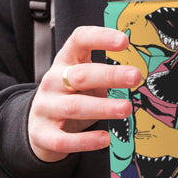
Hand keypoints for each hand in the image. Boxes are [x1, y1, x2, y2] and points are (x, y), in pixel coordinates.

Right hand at [28, 26, 141, 161]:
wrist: (39, 125)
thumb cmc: (71, 97)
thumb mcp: (84, 79)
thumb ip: (106, 75)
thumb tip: (138, 76)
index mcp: (65, 61)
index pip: (79, 40)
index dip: (100, 37)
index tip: (124, 41)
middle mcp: (53, 81)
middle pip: (80, 75)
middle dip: (109, 75)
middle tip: (135, 77)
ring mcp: (45, 107)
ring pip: (74, 106)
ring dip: (102, 107)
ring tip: (126, 108)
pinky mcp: (42, 134)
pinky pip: (63, 139)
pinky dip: (85, 140)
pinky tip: (105, 139)